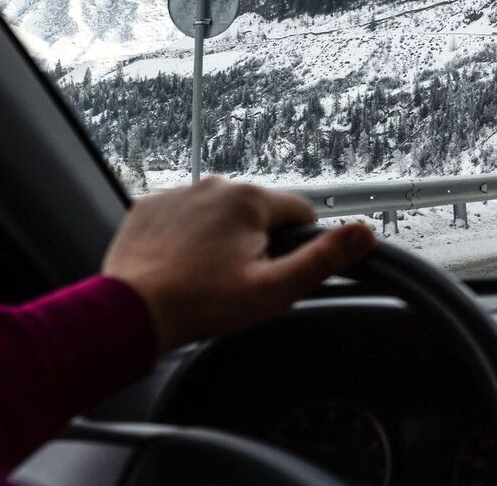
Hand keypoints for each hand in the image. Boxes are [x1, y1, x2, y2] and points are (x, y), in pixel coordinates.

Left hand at [102, 177, 374, 354]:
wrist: (131, 312)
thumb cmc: (203, 303)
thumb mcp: (276, 288)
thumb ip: (324, 258)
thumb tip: (365, 233)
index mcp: (250, 199)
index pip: (299, 213)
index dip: (296, 246)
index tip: (276, 271)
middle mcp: (214, 184)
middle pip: (258, 213)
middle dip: (256, 242)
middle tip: (238, 280)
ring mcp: (178, 193)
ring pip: (220, 214)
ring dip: (222, 238)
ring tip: (206, 276)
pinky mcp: (149, 207)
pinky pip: (184, 217)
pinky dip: (188, 237)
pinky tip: (181, 266)